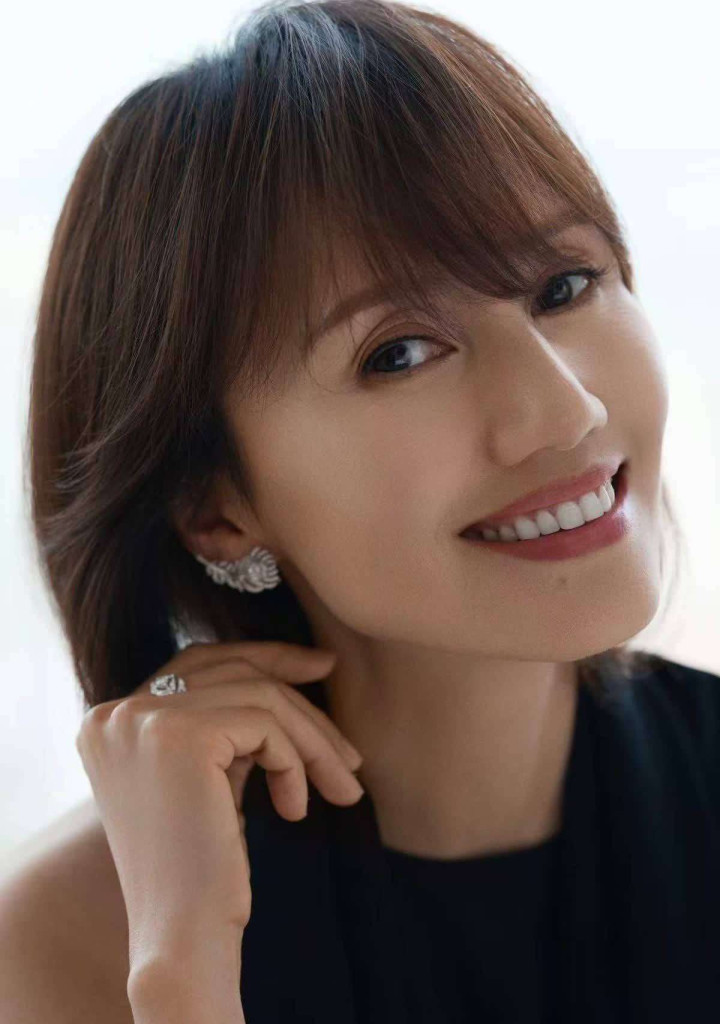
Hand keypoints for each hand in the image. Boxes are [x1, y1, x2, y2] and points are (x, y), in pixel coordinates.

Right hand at [74, 640, 362, 987]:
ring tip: (342, 788)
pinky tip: (295, 808)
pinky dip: (295, 762)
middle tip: (349, 743)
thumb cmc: (201, 867)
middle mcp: (115, 713)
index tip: (322, 666)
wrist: (182, 937)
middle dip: (301, 700)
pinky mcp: (178, 735)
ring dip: (311, 741)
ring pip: (258, 695)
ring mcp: (141, 720)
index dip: (265, 656)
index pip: (199, 661)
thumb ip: (228, 721)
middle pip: (232, 671)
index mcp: (110, 720)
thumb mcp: (208, 775)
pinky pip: (265, 723)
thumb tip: (298, 665)